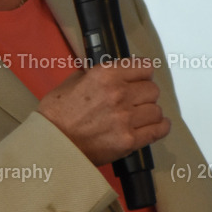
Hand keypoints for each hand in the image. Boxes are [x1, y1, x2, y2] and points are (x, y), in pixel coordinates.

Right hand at [38, 60, 169, 165]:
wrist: (51, 144)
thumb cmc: (57, 113)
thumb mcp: (73, 81)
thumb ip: (97, 75)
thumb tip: (114, 74)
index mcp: (106, 75)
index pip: (145, 68)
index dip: (142, 74)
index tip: (140, 79)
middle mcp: (119, 94)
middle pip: (152, 90)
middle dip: (145, 94)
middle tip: (137, 100)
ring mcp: (126, 119)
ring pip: (156, 110)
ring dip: (150, 112)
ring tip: (141, 115)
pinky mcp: (129, 141)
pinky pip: (158, 130)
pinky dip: (160, 127)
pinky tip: (156, 125)